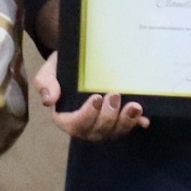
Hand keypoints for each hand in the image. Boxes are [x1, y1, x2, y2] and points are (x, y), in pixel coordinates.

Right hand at [32, 46, 148, 142]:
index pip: (75, 125)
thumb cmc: (62, 67)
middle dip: (108, 117)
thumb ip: (45, 83)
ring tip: (135, 106)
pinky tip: (144, 119)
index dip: (86, 115)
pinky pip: (128, 126)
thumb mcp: (50, 70)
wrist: (79, 59)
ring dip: (126, 122)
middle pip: (98, 131)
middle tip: (114, 95)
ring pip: (114, 132)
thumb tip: (48, 100)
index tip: (96, 98)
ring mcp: (103, 124)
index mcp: (65, 117)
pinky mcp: (118, 119)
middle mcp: (85, 125)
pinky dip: (136, 124)